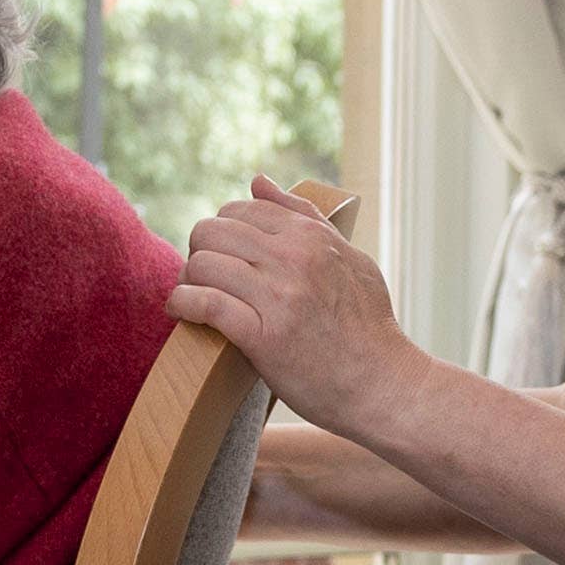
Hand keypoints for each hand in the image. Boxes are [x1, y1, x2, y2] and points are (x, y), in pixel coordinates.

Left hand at [173, 181, 411, 428]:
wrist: (384, 385)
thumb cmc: (368, 326)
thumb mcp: (350, 258)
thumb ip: (304, 216)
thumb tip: (258, 180)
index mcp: (311, 237)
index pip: (241, 209)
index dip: (222, 230)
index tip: (222, 255)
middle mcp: (294, 259)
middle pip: (212, 232)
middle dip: (199, 251)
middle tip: (203, 277)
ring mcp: (278, 296)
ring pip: (203, 264)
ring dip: (188, 280)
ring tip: (192, 296)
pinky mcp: (263, 336)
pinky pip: (205, 304)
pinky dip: (183, 304)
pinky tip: (180, 312)